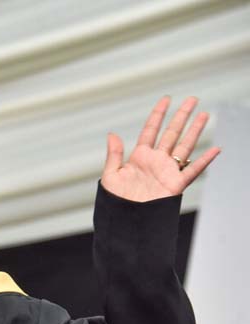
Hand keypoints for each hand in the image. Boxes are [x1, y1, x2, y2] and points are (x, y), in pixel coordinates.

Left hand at [101, 96, 220, 201]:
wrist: (126, 220)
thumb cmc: (116, 201)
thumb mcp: (111, 176)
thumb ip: (114, 155)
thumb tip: (112, 134)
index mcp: (139, 157)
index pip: (150, 130)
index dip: (158, 115)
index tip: (166, 100)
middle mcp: (156, 161)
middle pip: (172, 133)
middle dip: (182, 116)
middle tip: (192, 99)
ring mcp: (167, 171)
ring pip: (184, 146)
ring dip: (195, 130)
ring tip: (204, 114)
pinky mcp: (175, 185)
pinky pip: (193, 171)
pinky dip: (205, 161)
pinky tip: (215, 149)